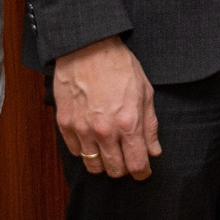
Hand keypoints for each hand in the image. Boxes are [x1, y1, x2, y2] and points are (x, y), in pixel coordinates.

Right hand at [54, 36, 161, 178]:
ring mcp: (82, 129)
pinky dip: (85, 150)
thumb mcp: (145, 92)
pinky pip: (75, 151)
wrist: (87, 48)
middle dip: (124, 168)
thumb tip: (154, 150)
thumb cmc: (119, 66)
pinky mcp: (65, 124)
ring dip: (103, 162)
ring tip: (109, 151)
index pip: (136, 164)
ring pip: (93, 165)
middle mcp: (104, 131)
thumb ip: (149, 125)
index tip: (144, 170)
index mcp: (128, 123)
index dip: (142, 171)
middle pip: (115, 170)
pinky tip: (92, 138)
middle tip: (127, 158)